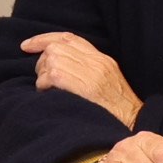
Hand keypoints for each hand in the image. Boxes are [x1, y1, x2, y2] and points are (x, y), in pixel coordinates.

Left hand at [21, 31, 141, 123]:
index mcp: (103, 59)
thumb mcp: (108, 83)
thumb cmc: (118, 112)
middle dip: (42, 62)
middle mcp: (96, 61)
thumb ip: (88, 71)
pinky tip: (50, 95)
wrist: (136, 123)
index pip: (69, 38)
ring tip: (49, 90)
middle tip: (44, 80)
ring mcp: (90, 72)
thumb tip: (58, 66)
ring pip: (51, 60)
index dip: (45, 39)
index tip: (27, 45)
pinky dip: (44, 85)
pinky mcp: (82, 86)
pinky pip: (52, 76)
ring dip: (43, 76)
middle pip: (56, 48)